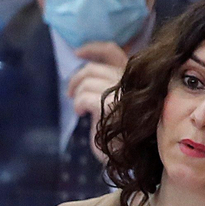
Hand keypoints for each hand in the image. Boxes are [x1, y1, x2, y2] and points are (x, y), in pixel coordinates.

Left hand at [69, 42, 126, 157]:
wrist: (132, 156)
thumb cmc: (124, 133)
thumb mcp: (117, 102)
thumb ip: (110, 84)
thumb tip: (86, 71)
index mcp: (134, 76)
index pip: (112, 52)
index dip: (93, 49)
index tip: (77, 53)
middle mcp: (130, 81)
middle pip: (94, 69)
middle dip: (77, 79)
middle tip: (70, 92)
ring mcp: (122, 93)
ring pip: (87, 82)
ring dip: (78, 94)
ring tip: (78, 107)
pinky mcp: (110, 107)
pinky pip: (84, 97)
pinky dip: (78, 104)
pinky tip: (80, 113)